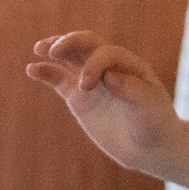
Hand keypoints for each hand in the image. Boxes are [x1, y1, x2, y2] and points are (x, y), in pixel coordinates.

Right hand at [26, 30, 176, 175]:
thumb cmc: (156, 124)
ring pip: (71, 57)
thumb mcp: (151, 108)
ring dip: (56, 49)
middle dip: (70, 42)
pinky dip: (46, 72)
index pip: (106, 53)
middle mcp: (109, 68)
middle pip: (87, 44)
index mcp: (129, 65)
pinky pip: (60, 80)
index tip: (87, 85)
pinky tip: (32, 69)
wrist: (152, 147)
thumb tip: (109, 76)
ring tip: (40, 48)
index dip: (94, 63)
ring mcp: (93, 82)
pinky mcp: (79, 98)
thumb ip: (133, 90)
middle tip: (55, 51)